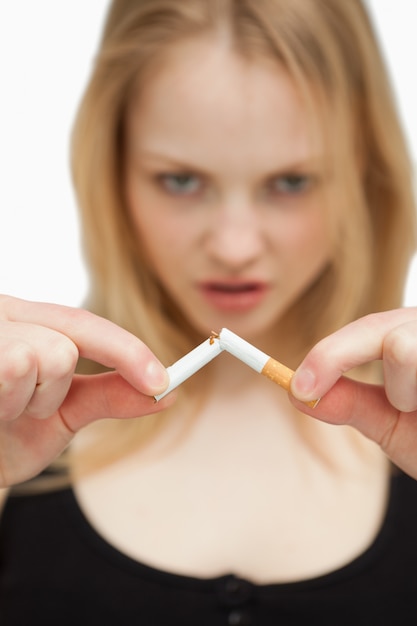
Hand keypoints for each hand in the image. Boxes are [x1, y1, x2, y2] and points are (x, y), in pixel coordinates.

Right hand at [0, 295, 171, 485]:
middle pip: (63, 345)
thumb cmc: (4, 435)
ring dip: (25, 402)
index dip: (127, 351)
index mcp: (26, 320)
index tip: (163, 381)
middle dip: (52, 391)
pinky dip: (4, 405)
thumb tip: (166, 392)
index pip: (84, 324)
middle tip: (21, 410)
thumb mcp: (62, 413)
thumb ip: (110, 396)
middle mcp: (4, 314)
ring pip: (40, 358)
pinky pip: (9, 373)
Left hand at [290, 308, 416, 478]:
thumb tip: (296, 390)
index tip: (298, 387)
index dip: (331, 355)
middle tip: (412, 408)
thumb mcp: (395, 423)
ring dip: (415, 397)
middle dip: (395, 385)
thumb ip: (349, 403)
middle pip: (393, 336)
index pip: (372, 329)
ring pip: (406, 350)